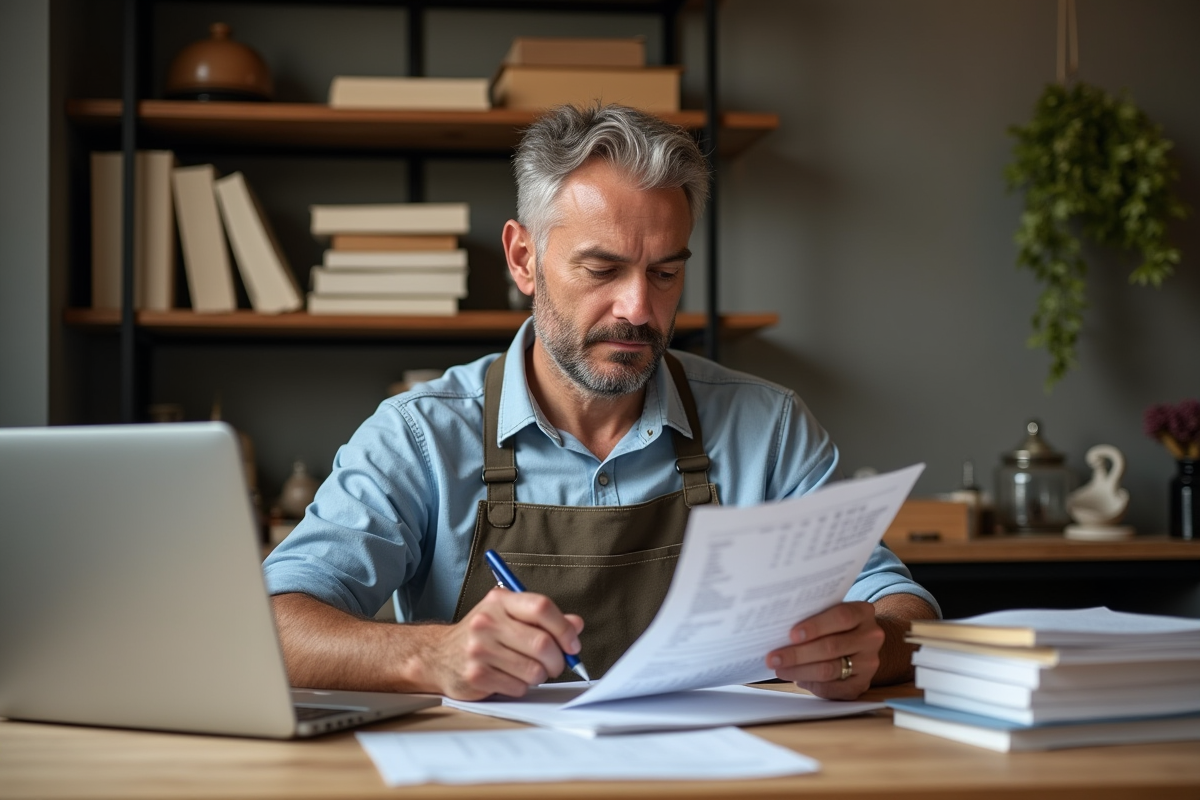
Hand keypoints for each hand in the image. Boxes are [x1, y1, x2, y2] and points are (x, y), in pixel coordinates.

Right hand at [421, 587, 583, 700]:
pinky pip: (518, 687)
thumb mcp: (509, 616)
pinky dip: (522, 687)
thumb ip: (543, 619)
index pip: (541, 607)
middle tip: (556, 664)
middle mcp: (487, 622)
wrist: (438, 655)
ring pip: (533, 670)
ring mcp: (479, 649)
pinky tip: (511, 679)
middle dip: (558, 660)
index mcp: (499, 601)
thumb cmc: (482, 635)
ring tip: (531, 671)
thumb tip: (576, 625)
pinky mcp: (475, 675)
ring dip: (540, 676)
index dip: (564, 628)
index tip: (572, 644)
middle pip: (542, 643)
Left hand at [764, 601, 883, 699]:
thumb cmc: (837, 625)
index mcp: (863, 612)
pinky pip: (834, 689)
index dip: (815, 626)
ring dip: (800, 671)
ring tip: (780, 669)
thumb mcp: (832, 613)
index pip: (841, 616)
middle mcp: (871, 637)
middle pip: (831, 647)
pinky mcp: (863, 684)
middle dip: (798, 654)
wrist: (863, 644)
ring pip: (830, 669)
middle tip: (773, 658)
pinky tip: (797, 679)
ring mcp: (869, 662)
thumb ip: (814, 616)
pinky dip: (812, 685)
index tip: (791, 635)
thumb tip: (778, 629)